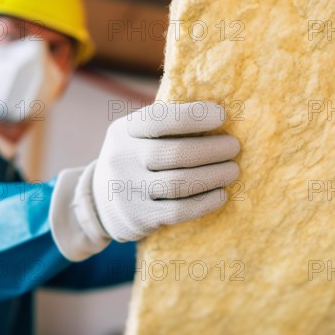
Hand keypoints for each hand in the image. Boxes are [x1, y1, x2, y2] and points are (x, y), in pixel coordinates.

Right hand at [93, 101, 239, 240]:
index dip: (193, 116)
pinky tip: (221, 194)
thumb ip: (167, 125)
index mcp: (124, 130)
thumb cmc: (135, 158)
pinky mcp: (139, 218)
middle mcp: (123, 158)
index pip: (159, 119)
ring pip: (180, 183)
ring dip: (214, 176)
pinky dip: (205, 202)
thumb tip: (218, 116)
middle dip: (211, 149)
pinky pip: (179, 210)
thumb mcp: (137, 135)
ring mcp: (129, 190)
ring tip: (233, 170)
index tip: (222, 115)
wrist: (100, 201)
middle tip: (234, 147)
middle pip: (176, 153)